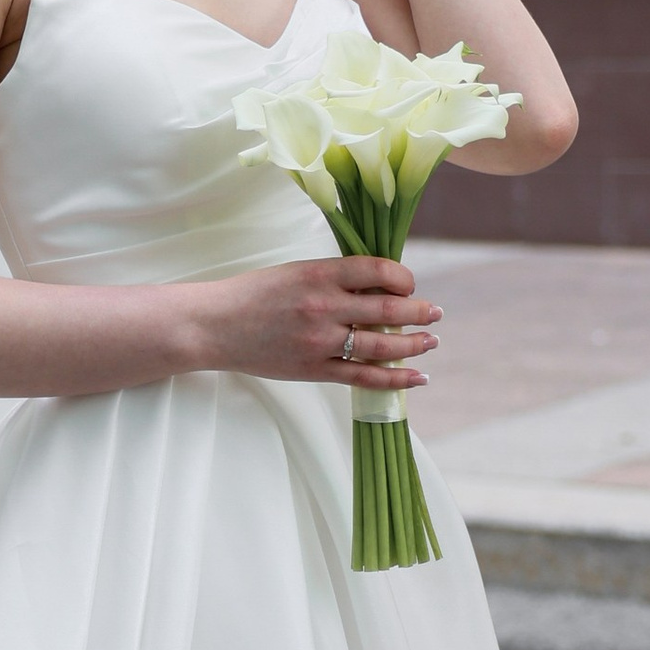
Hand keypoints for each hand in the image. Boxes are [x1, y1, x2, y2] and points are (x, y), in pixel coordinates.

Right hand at [180, 255, 438, 388]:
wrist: (213, 326)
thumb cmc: (253, 295)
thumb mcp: (295, 271)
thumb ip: (334, 278)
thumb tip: (381, 287)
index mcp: (319, 273)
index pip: (378, 271)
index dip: (403, 278)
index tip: (409, 284)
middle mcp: (323, 306)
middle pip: (388, 310)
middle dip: (420, 312)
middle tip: (436, 312)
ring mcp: (320, 341)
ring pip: (382, 345)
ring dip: (414, 344)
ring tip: (432, 342)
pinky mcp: (314, 369)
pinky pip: (364, 377)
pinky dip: (395, 378)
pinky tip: (417, 376)